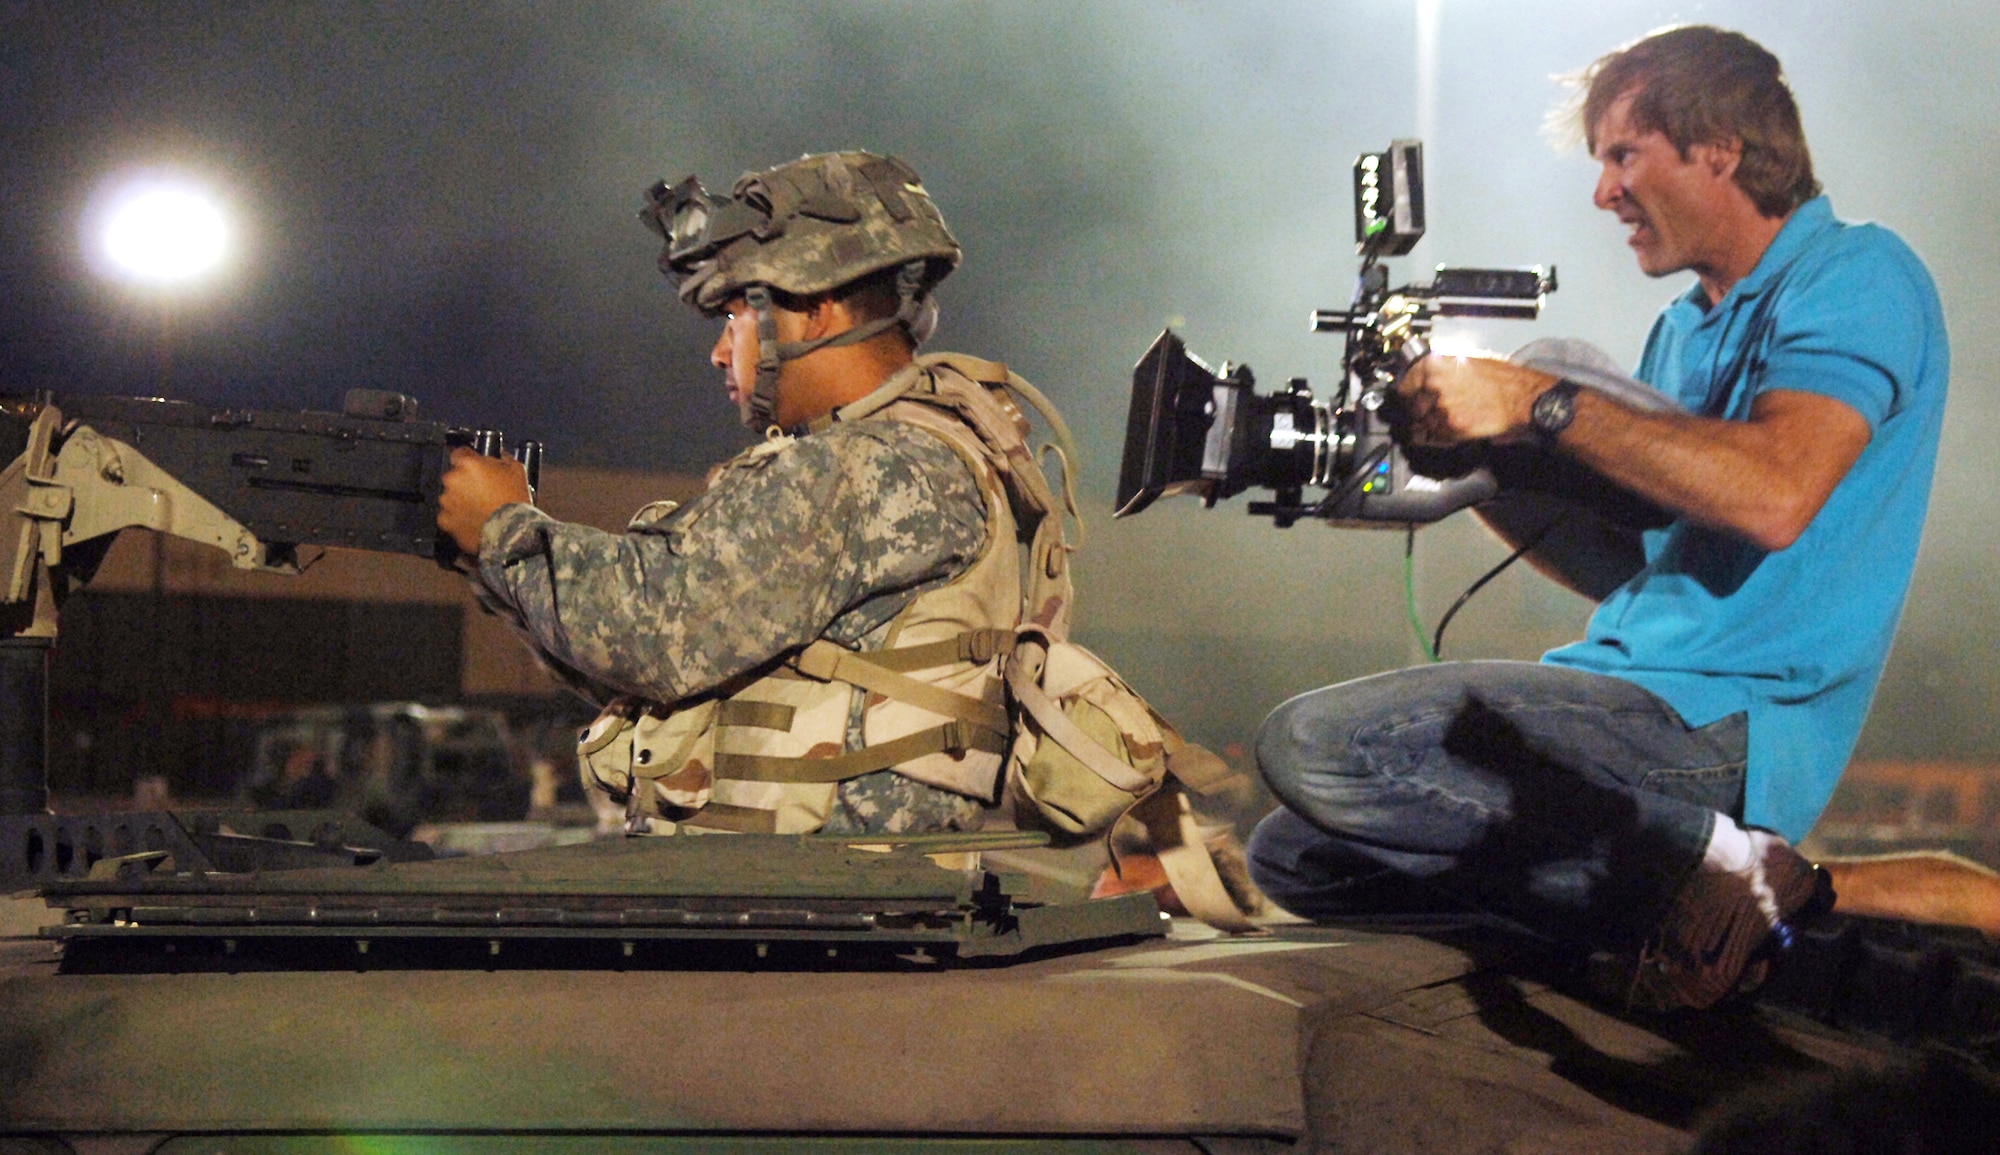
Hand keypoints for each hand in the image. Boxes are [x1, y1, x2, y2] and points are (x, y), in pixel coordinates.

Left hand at [437, 447, 532, 557]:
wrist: (510, 532)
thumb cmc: (514, 499)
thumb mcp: (517, 470)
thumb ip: (504, 458)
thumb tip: (500, 455)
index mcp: (468, 464)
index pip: (459, 453)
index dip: (468, 459)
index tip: (474, 466)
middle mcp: (452, 480)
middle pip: (455, 477)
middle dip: (465, 483)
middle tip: (483, 492)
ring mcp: (447, 501)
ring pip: (451, 497)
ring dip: (461, 500)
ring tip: (479, 509)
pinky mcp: (445, 521)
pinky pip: (449, 516)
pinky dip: (458, 518)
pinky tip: (474, 520)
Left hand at [1398, 354, 1555, 445]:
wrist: (1522, 398)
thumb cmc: (1501, 379)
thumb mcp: (1467, 362)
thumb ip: (1442, 371)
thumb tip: (1426, 379)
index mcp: (1434, 365)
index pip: (1403, 385)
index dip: (1405, 396)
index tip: (1406, 400)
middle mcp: (1433, 385)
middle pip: (1409, 407)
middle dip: (1415, 413)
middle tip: (1421, 416)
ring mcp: (1440, 408)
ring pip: (1419, 425)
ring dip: (1424, 428)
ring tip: (1434, 427)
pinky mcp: (1451, 428)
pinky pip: (1433, 437)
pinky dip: (1435, 439)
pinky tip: (1444, 434)